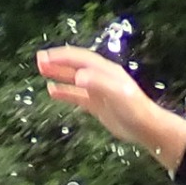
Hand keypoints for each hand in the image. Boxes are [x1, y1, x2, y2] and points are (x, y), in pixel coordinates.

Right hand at [37, 45, 185, 166]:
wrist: (146, 128)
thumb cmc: (134, 110)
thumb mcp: (117, 94)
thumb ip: (98, 83)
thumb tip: (78, 76)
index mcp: (106, 71)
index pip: (80, 59)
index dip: (62, 57)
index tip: (46, 56)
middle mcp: (101, 77)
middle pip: (75, 65)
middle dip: (57, 62)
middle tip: (38, 60)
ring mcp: (98, 91)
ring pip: (74, 78)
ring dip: (58, 74)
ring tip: (41, 71)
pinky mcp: (97, 104)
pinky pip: (77, 95)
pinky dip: (64, 92)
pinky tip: (52, 91)